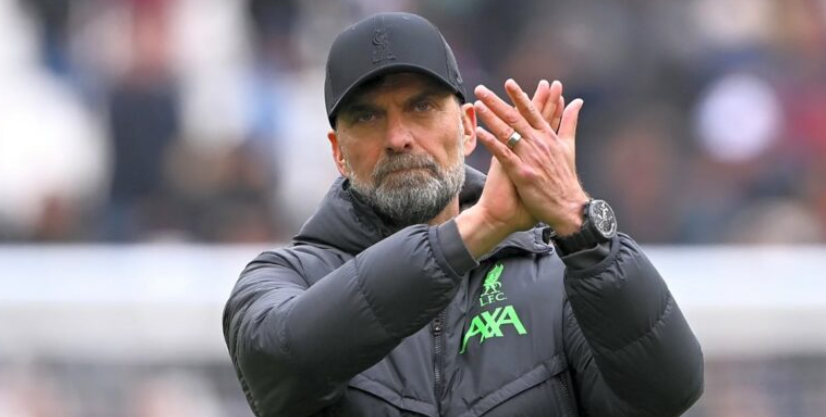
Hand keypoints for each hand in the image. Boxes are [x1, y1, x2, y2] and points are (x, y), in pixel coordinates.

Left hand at [474, 79, 588, 235]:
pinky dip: (493, 143)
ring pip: (508, 133)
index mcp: (548, 136)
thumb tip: (577, 101)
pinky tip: (481, 133)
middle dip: (496, 102)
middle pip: (515, 118)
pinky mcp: (522, 173)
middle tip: (481, 89)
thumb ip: (569, 121)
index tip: (508, 83)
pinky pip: (504, 155)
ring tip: (477, 105)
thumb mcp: (569, 146)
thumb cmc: (566, 178)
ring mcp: (530, 158)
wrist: (568, 207)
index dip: (519, 96)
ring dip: (491, 117)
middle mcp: (539, 143)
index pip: (532, 111)